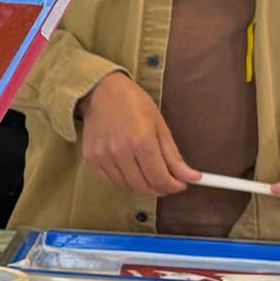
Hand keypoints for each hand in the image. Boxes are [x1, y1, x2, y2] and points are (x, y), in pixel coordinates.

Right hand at [76, 72, 197, 195]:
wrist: (101, 93)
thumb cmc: (134, 104)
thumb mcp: (159, 126)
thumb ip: (173, 155)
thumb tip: (190, 177)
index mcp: (142, 141)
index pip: (159, 178)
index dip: (172, 186)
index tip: (180, 185)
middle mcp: (120, 152)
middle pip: (142, 185)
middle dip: (159, 188)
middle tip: (167, 183)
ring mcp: (103, 156)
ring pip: (126, 185)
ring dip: (141, 185)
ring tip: (149, 175)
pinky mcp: (91, 158)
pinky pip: (110, 179)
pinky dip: (124, 180)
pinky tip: (131, 170)